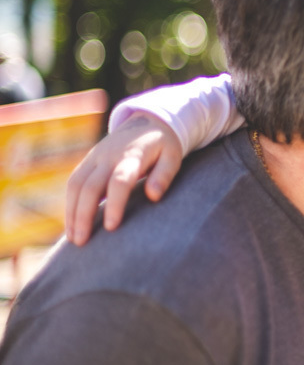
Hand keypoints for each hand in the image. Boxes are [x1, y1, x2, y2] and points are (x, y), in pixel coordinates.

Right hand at [64, 113, 183, 245]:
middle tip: (82, 242)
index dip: (115, 204)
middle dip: (84, 215)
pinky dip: (70, 204)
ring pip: (76, 185)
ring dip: (72, 212)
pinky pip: (73, 183)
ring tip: (74, 239)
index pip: (120, 181)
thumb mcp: (172, 156)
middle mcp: (109, 156)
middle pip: (90, 187)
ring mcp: (95, 158)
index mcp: (132, 155)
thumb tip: (154, 197)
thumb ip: (165, 175)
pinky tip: (72, 225)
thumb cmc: (163, 146)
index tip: (111, 227)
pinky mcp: (87, 162)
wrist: (146, 122)